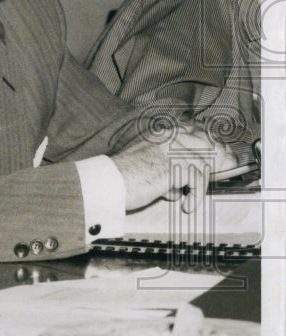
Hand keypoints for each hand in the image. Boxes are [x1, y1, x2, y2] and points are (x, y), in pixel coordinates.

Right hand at [112, 120, 237, 212]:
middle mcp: (169, 136)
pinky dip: (195, 196)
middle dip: (220, 159)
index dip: (212, 142)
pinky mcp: (174, 165)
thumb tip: (190, 175)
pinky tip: (186, 205)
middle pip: (207, 143)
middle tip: (226, 171)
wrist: (109, 182)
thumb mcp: (147, 160)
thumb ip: (168, 161)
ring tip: (191, 198)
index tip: (223, 153)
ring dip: (201, 184)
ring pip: (204, 163)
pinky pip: (197, 180)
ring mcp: (172, 149)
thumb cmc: (124, 175)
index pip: (196, 129)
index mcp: (161, 132)